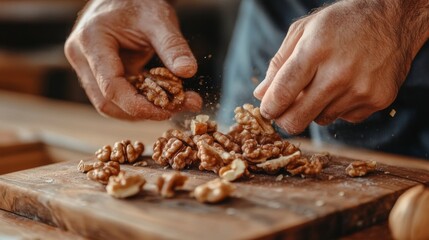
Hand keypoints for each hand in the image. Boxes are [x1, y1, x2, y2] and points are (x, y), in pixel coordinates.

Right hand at [65, 0, 201, 119]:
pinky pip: (116, 96)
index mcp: (91, 41)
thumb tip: (188, 71)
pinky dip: (138, 101)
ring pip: (109, 104)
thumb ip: (173, 46)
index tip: (167, 111)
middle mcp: (81, 57)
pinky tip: (162, 99)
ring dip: (139, 111)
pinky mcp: (97, 73)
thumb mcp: (160, 20)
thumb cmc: (140, 2)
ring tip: (173, 105)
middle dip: (141, 112)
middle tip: (174, 110)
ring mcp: (86, 66)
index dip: (138, 106)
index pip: (111, 87)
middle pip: (106, 101)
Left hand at [254, 0, 428, 133]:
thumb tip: (260, 95)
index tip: (267, 110)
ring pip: (321, 120)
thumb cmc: (341, 23)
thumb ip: (278, 64)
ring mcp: (360, 89)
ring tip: (326, 83)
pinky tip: (347, 86)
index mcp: (315, 50)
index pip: (282, 93)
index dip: (269, 108)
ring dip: (315, 109)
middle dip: (285, 120)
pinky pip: (345, 118)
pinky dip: (339, 108)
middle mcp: (338, 73)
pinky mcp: (378, 100)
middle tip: (285, 112)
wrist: (393, 19)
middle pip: (297, 118)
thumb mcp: (303, 31)